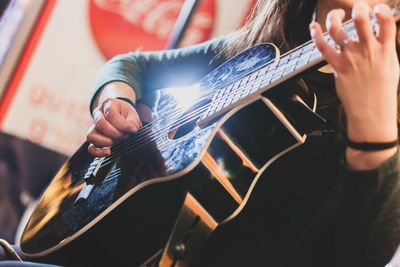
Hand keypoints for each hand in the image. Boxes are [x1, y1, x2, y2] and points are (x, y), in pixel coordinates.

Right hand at [87, 97, 141, 156]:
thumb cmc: (125, 113)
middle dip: (116, 133)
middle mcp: (98, 114)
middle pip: (101, 124)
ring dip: (106, 142)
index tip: (133, 130)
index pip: (111, 115)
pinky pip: (90, 147)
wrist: (118, 113)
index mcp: (108, 104)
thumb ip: (133, 121)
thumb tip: (132, 130)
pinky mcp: (94, 137)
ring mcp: (93, 126)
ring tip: (116, 142)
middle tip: (125, 136)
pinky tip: (108, 152)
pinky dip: (98, 152)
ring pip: (91, 136)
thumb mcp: (131, 113)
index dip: (123, 125)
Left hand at [311, 2, 398, 168]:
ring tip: (336, 15)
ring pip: (338, 29)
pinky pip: (322, 47)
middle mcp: (367, 51)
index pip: (386, 20)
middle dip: (358, 8)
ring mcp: (350, 58)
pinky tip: (314, 27)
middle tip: (356, 9)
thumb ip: (386, 46)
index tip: (376, 8)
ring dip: (334, 17)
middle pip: (360, 19)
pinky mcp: (336, 67)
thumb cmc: (382, 89)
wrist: (371, 111)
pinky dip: (316, 34)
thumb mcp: (391, 65)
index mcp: (385, 49)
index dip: (380, 9)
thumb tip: (381, 31)